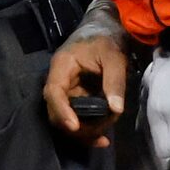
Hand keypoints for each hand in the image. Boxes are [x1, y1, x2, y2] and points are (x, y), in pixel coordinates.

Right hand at [44, 29, 129, 143]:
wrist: (105, 31)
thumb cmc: (107, 39)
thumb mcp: (114, 57)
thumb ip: (114, 82)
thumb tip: (115, 109)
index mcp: (62, 67)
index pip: (54, 92)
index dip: (62, 111)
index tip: (75, 126)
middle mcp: (59, 82)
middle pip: (56, 112)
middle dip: (77, 127)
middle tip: (102, 132)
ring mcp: (66, 92)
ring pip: (65, 120)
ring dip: (84, 132)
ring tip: (106, 134)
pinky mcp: (75, 99)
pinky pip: (76, 119)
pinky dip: (87, 130)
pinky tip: (101, 138)